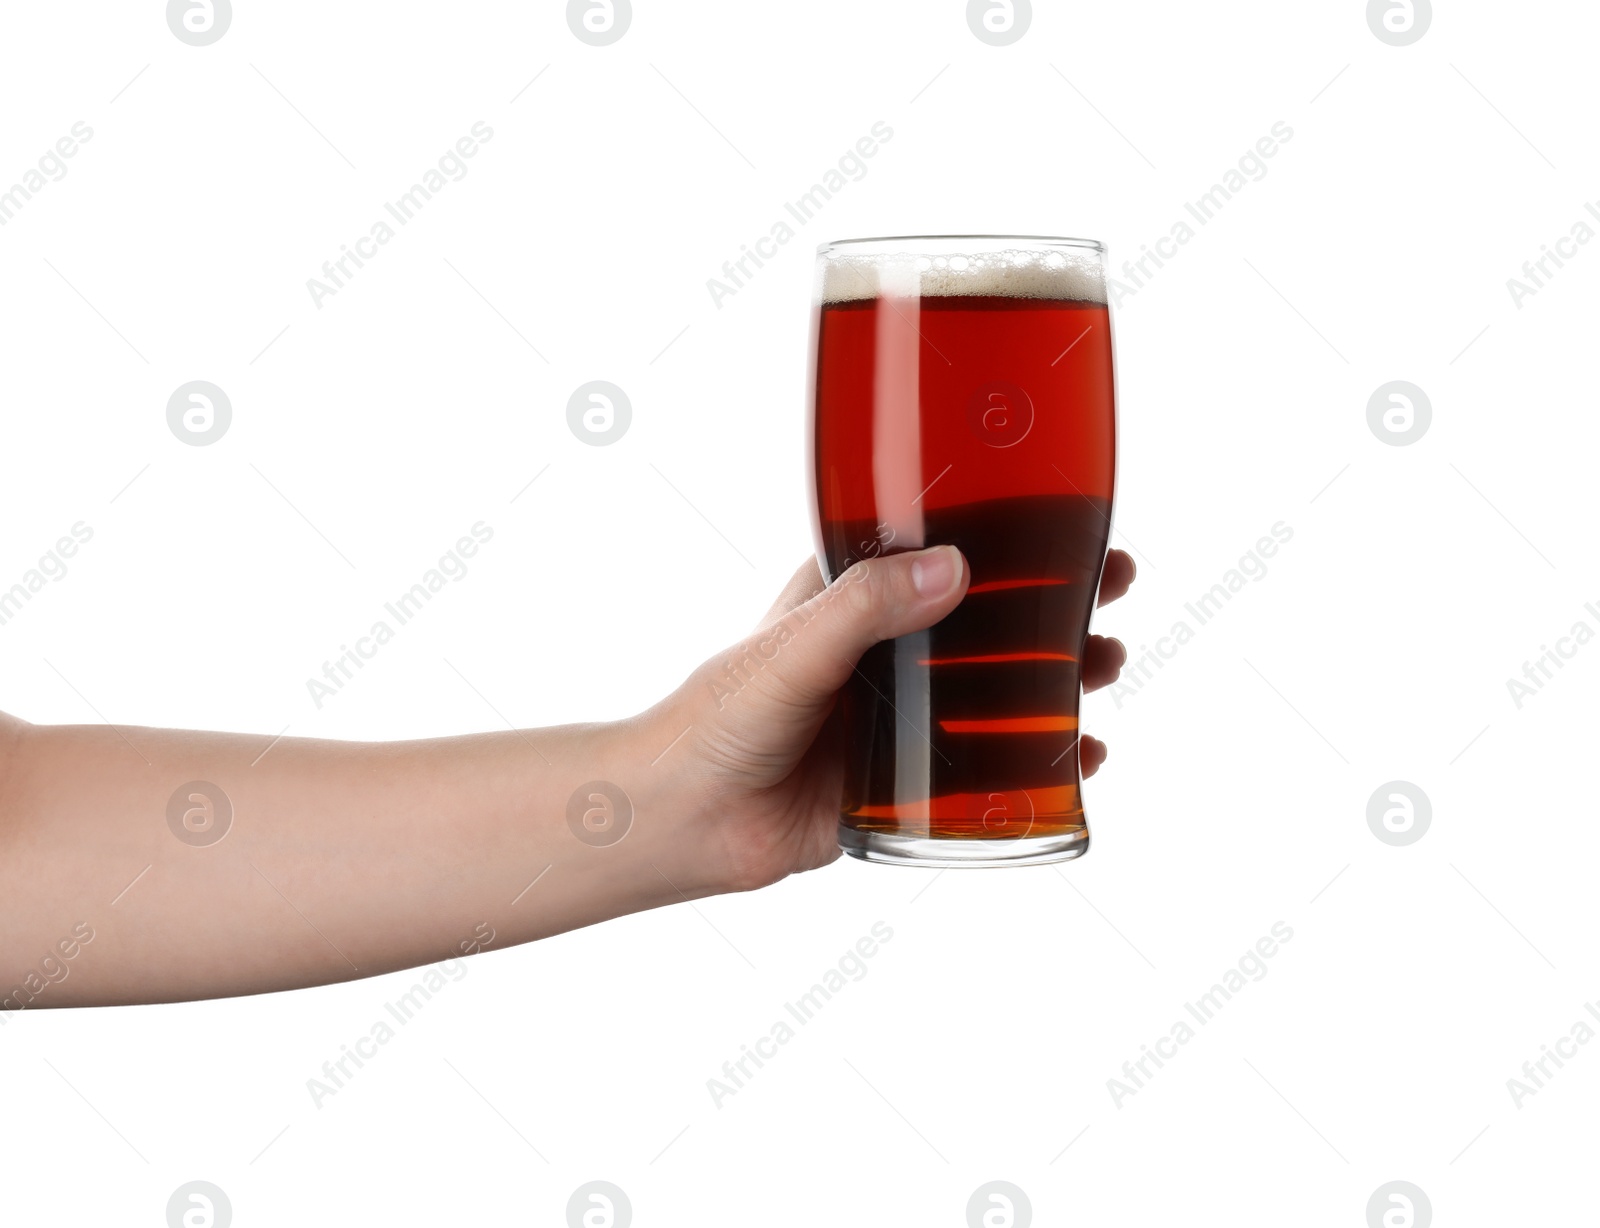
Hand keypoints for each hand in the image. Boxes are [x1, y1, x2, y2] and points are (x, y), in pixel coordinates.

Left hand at [653, 546, 1135, 891]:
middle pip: (991, 619)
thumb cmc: (717, 719)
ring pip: (1000, 690)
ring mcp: (901, 719)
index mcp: (856, 600)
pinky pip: (987, 770)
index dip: (1015, 537)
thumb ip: (865, 608)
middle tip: (1111, 600)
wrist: (684, 820)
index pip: (949, 552)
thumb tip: (954, 569)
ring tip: (1107, 667)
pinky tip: (1083, 763)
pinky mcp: (907, 782)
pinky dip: (1041, 763)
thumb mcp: (793, 648)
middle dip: (1057, 606)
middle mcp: (887, 653)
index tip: (1077, 527)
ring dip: (1059, 677)